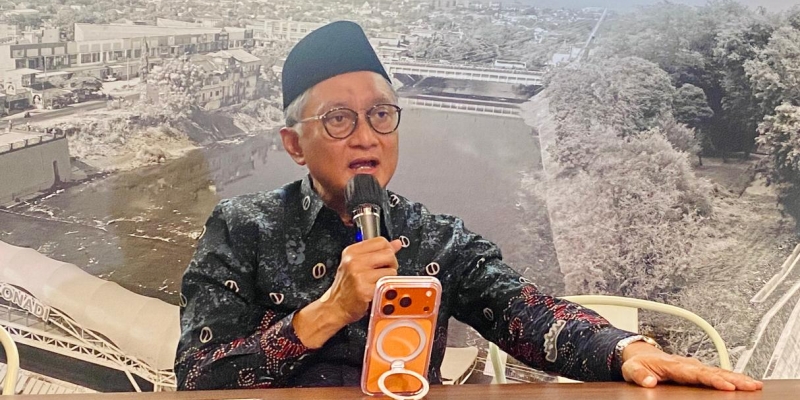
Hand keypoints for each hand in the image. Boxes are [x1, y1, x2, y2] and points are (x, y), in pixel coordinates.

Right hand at [325, 237, 401, 324]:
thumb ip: (377, 252)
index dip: (388, 250)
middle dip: (391, 264)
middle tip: (383, 272)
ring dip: (388, 279)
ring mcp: (359, 275)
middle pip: (388, 254)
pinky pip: (387, 285)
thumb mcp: (356, 263)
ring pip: (391, 271)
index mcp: (352, 252)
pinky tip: (375, 291)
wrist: (335, 307)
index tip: (385, 259)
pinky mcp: (365, 289)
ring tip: (376, 283)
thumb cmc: (346, 287)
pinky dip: (385, 289)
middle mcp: (354, 261)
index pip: (381, 241)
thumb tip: (396, 243)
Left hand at [621, 342, 762, 390]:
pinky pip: (717, 373)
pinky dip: (731, 377)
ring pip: (719, 371)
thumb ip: (639, 375)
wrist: (641, 354)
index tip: (726, 386)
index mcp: (673, 364)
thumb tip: (648, 381)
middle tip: (751, 385)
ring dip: (737, 377)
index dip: (712, 379)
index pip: (696, 373)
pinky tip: (744, 383)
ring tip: (754, 384)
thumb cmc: (638, 363)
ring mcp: (694, 367)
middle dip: (733, 378)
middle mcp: (687, 364)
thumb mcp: (631, 369)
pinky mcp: (697, 371)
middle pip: (713, 371)